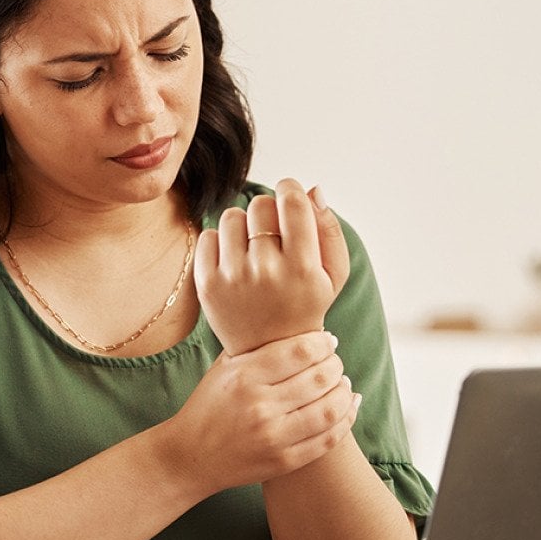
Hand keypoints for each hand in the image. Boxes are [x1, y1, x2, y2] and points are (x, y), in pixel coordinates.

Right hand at [162, 331, 360, 496]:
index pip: (301, 351)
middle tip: (335, 361)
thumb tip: (299, 327)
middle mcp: (260, 406)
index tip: (328, 340)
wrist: (191, 456)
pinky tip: (349, 405)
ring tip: (343, 382)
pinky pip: (328, 439)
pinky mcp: (284, 461)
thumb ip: (257, 347)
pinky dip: (346, 419)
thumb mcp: (224, 368)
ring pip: (330, 408)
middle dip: (336, 364)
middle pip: (320, 377)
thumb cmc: (209, 405)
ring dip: (344, 391)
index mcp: (244, 376)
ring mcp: (273, 437)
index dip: (323, 342)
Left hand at [194, 179, 350, 354]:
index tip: (288, 194)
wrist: (269, 350)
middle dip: (268, 211)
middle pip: (260, 205)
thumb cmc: (305, 304)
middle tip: (272, 232)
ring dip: (243, 225)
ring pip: (232, 216)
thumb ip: (328, 229)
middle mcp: (267, 271)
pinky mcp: (207, 283)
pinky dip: (220, 242)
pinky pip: (208, 235)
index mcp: (302, 267)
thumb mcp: (333, 273)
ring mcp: (233, 278)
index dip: (289, 189)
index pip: (292, 203)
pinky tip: (234, 260)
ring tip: (253, 248)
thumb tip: (310, 190)